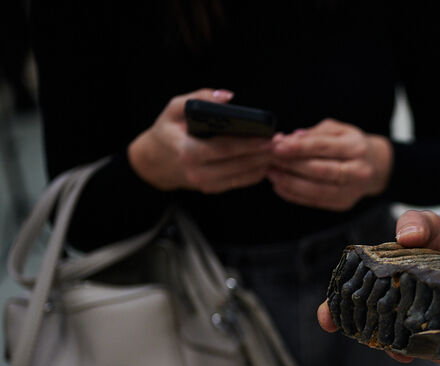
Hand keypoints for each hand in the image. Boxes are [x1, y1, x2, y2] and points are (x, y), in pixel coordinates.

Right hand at [127, 89, 273, 192]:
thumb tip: (228, 97)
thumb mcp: (173, 109)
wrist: (153, 162)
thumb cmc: (166, 132)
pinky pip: (239, 182)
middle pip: (239, 164)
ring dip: (263, 164)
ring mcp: (206, 183)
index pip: (225, 148)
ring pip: (242, 176)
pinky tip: (267, 161)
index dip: (249, 144)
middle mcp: (198, 172)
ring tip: (278, 151)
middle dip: (262, 154)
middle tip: (281, 143)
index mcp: (188, 152)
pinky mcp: (213, 188)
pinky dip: (255, 173)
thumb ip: (200, 98)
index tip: (269, 137)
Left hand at [268, 119, 391, 210]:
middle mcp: (359, 171)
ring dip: (290, 182)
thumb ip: (313, 134)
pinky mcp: (344, 204)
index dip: (299, 147)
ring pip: (317, 190)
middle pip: (320, 170)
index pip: (324, 147)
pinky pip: (315, 201)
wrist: (375, 166)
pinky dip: (294, 195)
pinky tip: (279, 186)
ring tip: (271, 173)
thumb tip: (287, 139)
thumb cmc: (350, 143)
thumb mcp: (337, 130)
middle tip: (270, 159)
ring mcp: (353, 190)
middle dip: (291, 165)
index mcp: (357, 147)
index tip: (277, 145)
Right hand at [317, 209, 439, 363]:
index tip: (326, 320)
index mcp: (382, 275)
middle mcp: (396, 300)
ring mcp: (417, 315)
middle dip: (369, 338)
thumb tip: (406, 235)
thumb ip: (418, 224)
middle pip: (373, 324)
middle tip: (378, 344)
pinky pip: (433, 342)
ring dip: (402, 349)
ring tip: (406, 355)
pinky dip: (434, 351)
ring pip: (401, 339)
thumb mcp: (431, 224)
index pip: (350, 293)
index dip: (335, 308)